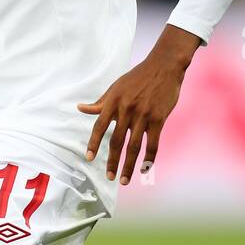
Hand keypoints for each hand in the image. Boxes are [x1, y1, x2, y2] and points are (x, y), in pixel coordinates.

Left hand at [78, 27, 200, 184]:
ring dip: (129, 165)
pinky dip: (149, 158)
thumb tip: (80, 108)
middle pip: (116, 141)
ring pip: (134, 146)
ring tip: (124, 180)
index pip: (99, 126)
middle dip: (112, 162)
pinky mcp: (158, 118)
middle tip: (109, 177)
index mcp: (113, 102)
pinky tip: (144, 169)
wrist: (164, 65)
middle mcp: (126, 110)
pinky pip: (153, 143)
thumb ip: (100, 102)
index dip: (93, 143)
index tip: (89, 158)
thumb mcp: (115, 87)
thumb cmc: (138, 77)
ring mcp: (143, 115)